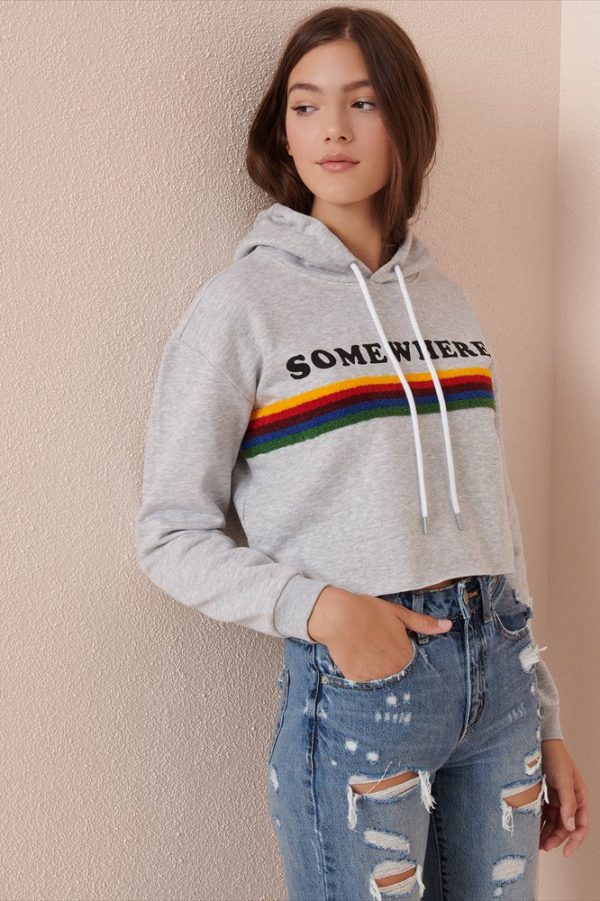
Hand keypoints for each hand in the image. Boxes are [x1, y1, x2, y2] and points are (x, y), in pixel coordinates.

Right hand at [307, 587, 452, 681]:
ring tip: (368, 654)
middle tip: (379, 651)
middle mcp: (392, 671)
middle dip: (391, 667)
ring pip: (381, 681)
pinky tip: (357, 658)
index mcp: (405, 656)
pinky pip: (363, 683)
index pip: (413, 668)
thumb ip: (424, 624)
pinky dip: (361, 674)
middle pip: (397, 676)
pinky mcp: (356, 680)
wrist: (337, 615)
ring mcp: (373, 677)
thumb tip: (448, 626)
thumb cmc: (368, 611)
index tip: (397, 652)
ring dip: (377, 672)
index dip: (405, 658)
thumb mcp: (399, 614)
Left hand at [539, 739, 588, 856]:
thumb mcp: (563, 780)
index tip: (565, 853)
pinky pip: (545, 813)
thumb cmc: (555, 757)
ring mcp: (558, 797)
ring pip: (555, 822)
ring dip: (547, 833)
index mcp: (580, 797)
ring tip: (537, 843)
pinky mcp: (547, 794)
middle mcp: (570, 799)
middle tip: (544, 847)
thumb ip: (568, 803)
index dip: (574, 841)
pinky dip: (541, 822)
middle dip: (556, 838)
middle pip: (566, 826)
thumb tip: (570, 826)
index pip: (581, 825)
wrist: (539, 742)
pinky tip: (533, 829)